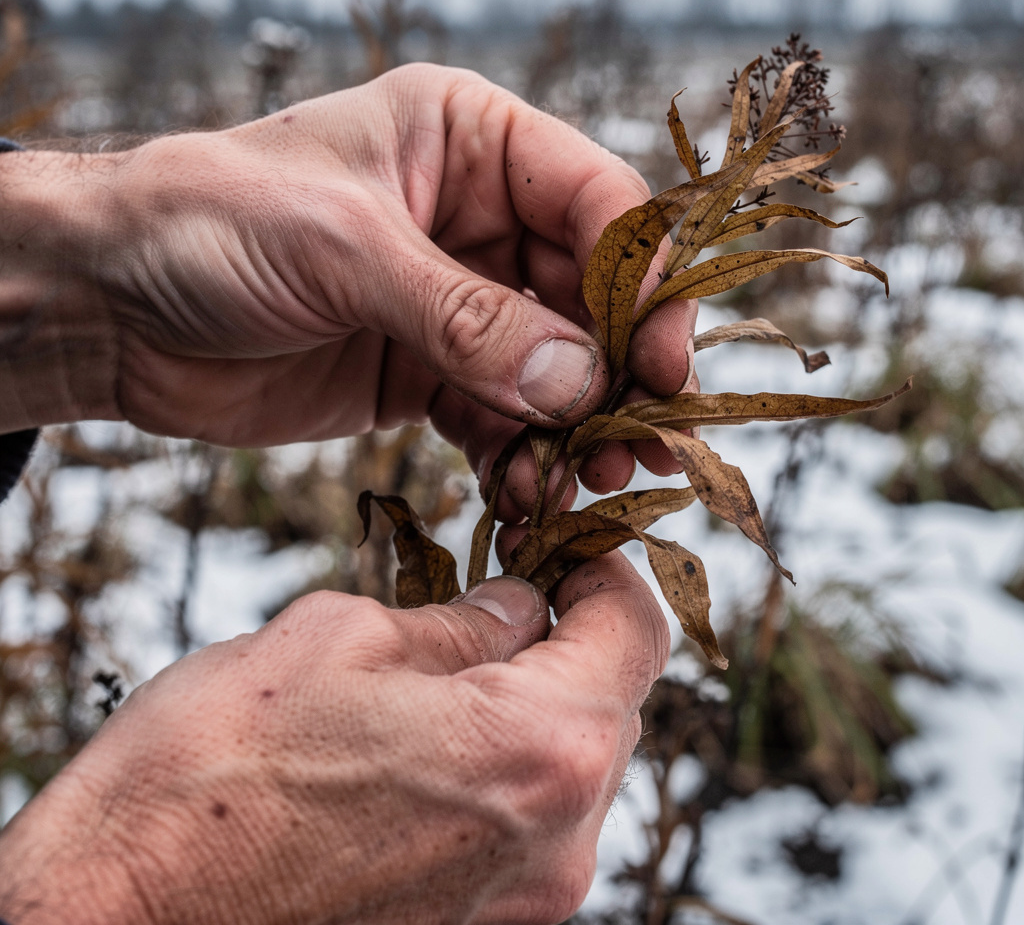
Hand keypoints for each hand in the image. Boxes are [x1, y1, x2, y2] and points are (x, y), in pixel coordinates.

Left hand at [0, 63, 695, 503]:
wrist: (111, 304)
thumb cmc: (210, 225)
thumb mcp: (346, 252)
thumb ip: (467, 319)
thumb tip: (580, 382)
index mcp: (471, 141)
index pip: (596, 203)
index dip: (641, 282)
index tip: (664, 362)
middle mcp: (476, 219)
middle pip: (586, 296)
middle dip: (617, 371)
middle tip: (641, 442)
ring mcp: (453, 303)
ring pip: (550, 367)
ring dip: (576, 427)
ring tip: (590, 481)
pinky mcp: (423, 374)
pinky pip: (496, 417)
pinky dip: (517, 457)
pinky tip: (526, 493)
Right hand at [0, 554, 668, 924]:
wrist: (115, 920)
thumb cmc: (213, 771)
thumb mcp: (343, 639)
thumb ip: (459, 621)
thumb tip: (517, 607)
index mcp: (539, 747)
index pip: (637, 630)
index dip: (604, 570)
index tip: (561, 545)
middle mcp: (558, 839)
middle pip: (616, 700)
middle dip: (569, 634)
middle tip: (501, 591)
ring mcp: (525, 898)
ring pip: (575, 760)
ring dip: (536, 698)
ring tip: (448, 666)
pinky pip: (531, 818)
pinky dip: (505, 762)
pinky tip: (428, 739)